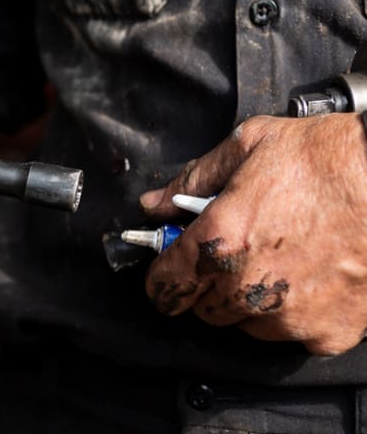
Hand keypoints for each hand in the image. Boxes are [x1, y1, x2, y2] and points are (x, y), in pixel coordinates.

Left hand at [140, 113, 366, 354]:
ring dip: (251, 302)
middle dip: (211, 284)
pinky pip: (292, 335)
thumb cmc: (326, 158)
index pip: (163, 288)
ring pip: (245, 325)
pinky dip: (296, 314)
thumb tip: (154, 204)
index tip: (176, 267)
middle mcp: (247, 288)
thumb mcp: (247, 146)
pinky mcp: (328, 332)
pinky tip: (311, 278)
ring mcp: (288, 316)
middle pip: (203, 309)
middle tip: (238, 251)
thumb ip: (192, 180)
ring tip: (280, 260)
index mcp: (218, 243)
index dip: (166, 276)